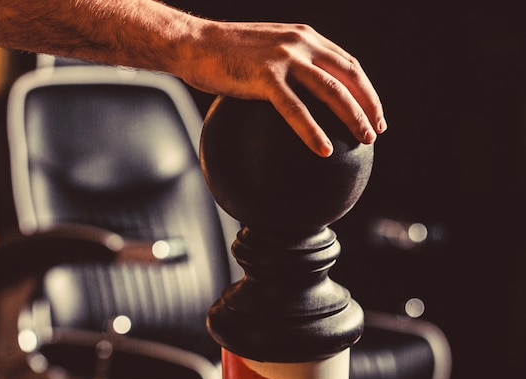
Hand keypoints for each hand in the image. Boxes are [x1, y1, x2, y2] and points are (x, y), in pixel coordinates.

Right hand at [177, 21, 386, 156]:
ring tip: (365, 140)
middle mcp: (301, 43)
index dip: (364, 88)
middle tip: (377, 130)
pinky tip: (324, 150)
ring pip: (332, 90)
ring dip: (354, 116)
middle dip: (369, 104)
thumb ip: (283, 69)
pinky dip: (313, 131)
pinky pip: (296, 109)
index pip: (346, 63)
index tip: (373, 111)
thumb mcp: (261, 54)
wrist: (192, 43)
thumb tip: (292, 100)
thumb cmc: (222, 54)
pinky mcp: (265, 76)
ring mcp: (284, 58)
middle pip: (349, 75)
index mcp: (303, 37)